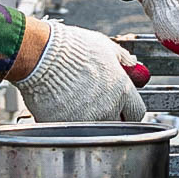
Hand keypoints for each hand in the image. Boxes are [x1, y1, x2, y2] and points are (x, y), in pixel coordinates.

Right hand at [14, 22, 149, 121]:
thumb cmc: (72, 48)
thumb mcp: (105, 47)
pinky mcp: (66, 127)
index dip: (128, 109)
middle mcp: (108, 108)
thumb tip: (133, 64)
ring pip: (96, 130)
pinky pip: (73, 130)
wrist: (41, 56)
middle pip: (119, 125)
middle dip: (112, 117)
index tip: (122, 107)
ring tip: (76, 102)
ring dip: (90, 121)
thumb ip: (123, 59)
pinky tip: (62, 106)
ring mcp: (87, 120)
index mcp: (121, 90)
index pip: (137, 112)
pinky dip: (70, 122)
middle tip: (98, 105)